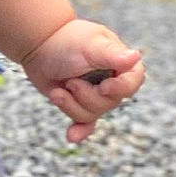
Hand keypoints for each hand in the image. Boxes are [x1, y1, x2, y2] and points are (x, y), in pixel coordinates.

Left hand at [22, 18, 144, 144]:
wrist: (40, 45)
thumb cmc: (67, 40)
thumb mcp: (90, 46)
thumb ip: (111, 55)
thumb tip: (136, 56)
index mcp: (121, 63)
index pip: (134, 81)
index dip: (121, 88)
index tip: (103, 87)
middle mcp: (112, 81)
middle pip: (110, 103)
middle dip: (86, 95)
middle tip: (70, 81)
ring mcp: (96, 95)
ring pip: (92, 114)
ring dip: (71, 104)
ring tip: (58, 90)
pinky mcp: (79, 105)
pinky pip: (85, 124)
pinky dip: (79, 131)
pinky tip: (71, 136)